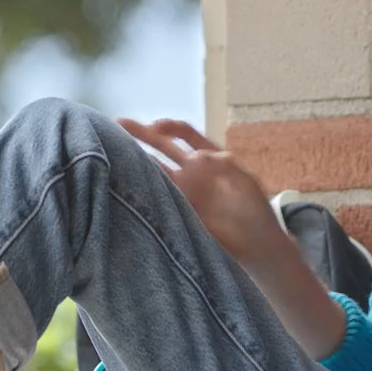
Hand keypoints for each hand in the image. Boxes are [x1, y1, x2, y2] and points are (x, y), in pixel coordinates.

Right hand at [117, 118, 283, 261]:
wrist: (257, 246)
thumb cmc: (255, 211)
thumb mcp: (245, 182)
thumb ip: (224, 166)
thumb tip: (197, 156)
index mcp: (209, 159)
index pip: (185, 135)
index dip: (169, 127)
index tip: (156, 127)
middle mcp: (192, 173)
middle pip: (163, 148)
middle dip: (141, 134)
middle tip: (118, 123)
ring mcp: (183, 193)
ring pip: (157, 172)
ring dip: (138, 162)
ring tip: (114, 154)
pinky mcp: (180, 212)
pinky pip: (160, 198)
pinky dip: (146, 191)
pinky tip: (131, 186)